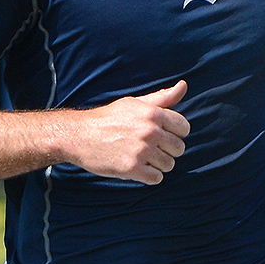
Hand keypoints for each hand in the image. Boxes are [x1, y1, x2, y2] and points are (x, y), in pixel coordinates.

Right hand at [64, 81, 190, 184]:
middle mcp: (150, 132)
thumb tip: (184, 85)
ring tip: (143, 157)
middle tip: (150, 147)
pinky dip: (149, 176)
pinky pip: (156, 178)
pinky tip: (138, 167)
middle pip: (179, 148)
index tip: (162, 134)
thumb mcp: (135, 103)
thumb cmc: (110, 118)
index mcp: (153, 113)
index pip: (184, 128)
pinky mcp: (132, 169)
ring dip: (158, 164)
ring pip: (169, 164)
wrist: (80, 135)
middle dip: (167, 149)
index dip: (175, 132)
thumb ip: (162, 98)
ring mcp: (141, 151)